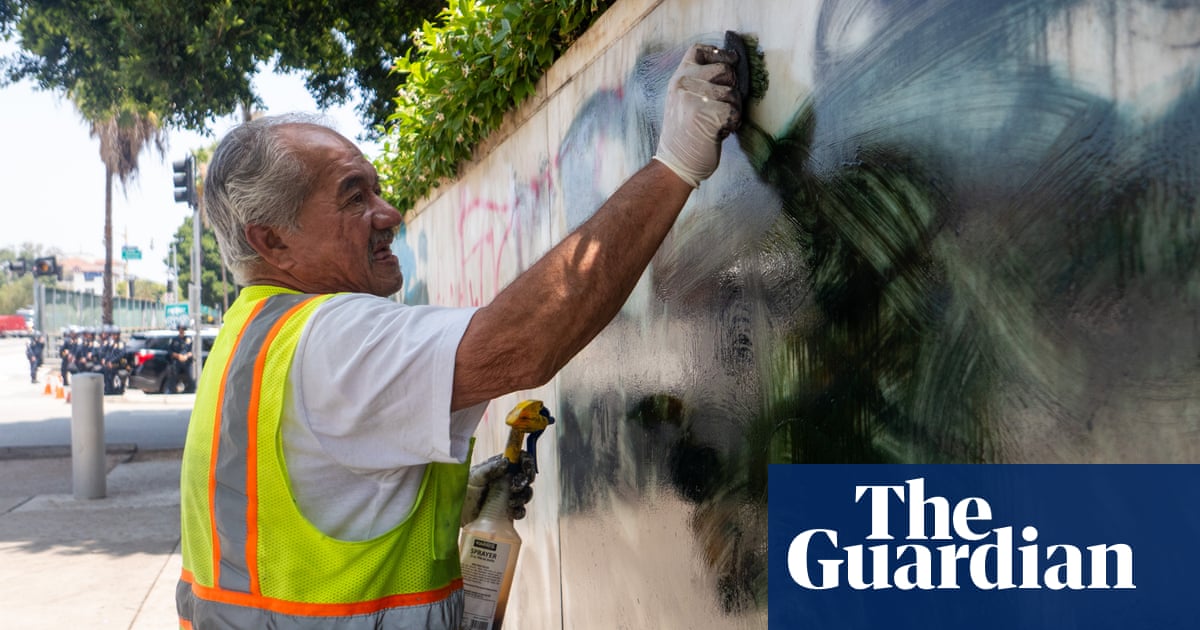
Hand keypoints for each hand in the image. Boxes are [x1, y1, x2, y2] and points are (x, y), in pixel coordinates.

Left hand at [461, 451, 536, 525]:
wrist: (456, 514)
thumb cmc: (462, 491)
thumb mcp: (474, 477)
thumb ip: (489, 469)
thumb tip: (506, 462)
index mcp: (499, 467)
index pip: (519, 459)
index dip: (526, 461)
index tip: (525, 468)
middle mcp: (506, 480)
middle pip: (526, 475)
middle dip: (525, 480)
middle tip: (515, 487)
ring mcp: (508, 496)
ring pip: (525, 493)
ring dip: (522, 496)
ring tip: (510, 502)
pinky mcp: (508, 511)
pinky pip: (520, 510)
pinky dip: (520, 511)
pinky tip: (512, 511)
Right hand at [653, 42, 741, 187]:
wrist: (675, 163)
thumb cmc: (684, 134)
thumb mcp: (683, 100)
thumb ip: (698, 82)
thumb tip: (730, 66)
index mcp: (678, 79)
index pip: (699, 51)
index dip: (719, 53)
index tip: (731, 59)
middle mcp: (684, 84)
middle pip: (725, 70)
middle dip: (731, 87)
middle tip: (722, 106)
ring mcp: (694, 99)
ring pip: (733, 92)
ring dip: (733, 109)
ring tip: (717, 122)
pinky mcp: (708, 115)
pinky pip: (735, 111)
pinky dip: (732, 124)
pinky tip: (719, 131)